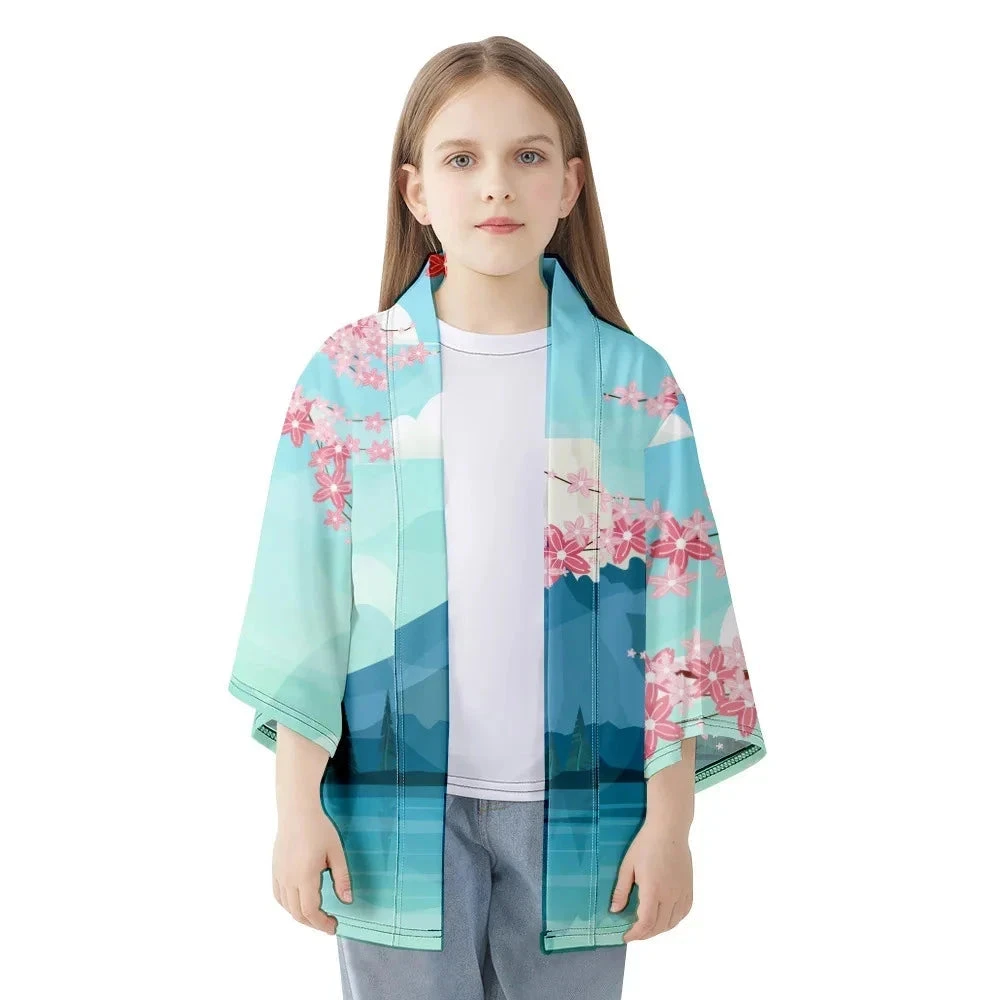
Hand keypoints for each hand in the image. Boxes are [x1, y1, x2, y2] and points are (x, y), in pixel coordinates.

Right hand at [272, 804, 352, 934]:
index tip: (333, 927)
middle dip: (313, 923)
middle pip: (297, 913)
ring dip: (301, 915)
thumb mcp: (337, 852)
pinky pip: (279, 896)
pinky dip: (289, 905)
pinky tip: (299, 901)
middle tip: (328, 923)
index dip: (322, 924)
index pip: (310, 911)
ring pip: (286, 907)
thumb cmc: (319, 828)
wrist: (297, 811)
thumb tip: (347, 900)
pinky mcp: (275, 869)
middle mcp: (288, 880)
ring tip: (316, 914)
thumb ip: (342, 878)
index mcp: (304, 877)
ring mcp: (279, 875)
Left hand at [612, 818, 692, 942]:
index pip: (646, 923)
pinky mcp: (689, 888)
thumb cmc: (645, 844)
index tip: (626, 936)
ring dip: (659, 929)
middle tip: (634, 933)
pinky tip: (665, 918)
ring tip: (647, 927)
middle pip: (659, 926)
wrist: (669, 830)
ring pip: (672, 922)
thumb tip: (614, 911)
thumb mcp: (627, 866)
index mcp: (653, 889)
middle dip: (645, 934)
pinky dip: (673, 920)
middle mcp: (670, 894)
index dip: (635, 934)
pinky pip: (683, 912)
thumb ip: (621, 890)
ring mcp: (682, 892)